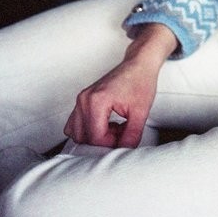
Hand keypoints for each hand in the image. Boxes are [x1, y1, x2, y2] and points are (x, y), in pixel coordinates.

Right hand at [63, 23, 176, 147]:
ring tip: (114, 128)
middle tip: (121, 133)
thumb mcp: (141, 112)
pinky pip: (75, 123)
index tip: (124, 137)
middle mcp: (84, 100)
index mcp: (97, 101)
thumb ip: (132, 136)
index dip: (111, 144)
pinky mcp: (82, 100)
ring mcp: (80, 99)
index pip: (95, 138)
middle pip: (82, 137)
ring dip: (94, 136)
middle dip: (102, 141)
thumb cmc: (141, 82)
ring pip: (76, 132)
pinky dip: (88, 129)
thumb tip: (123, 152)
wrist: (139, 64)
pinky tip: (106, 124)